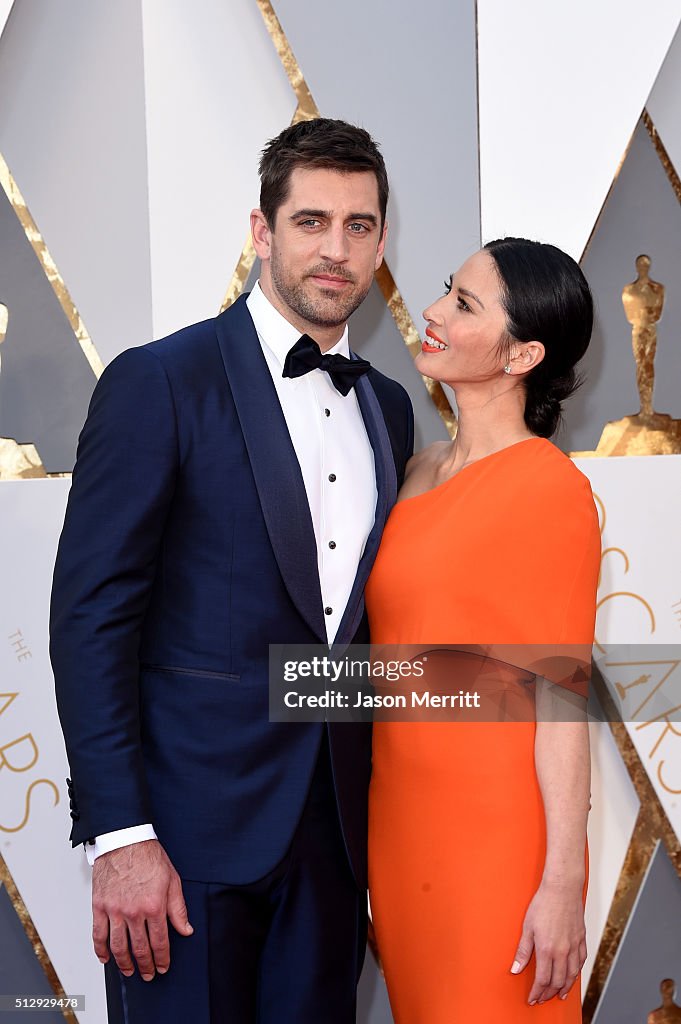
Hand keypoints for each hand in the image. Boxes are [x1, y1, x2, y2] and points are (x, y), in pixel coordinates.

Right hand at [92, 839, 192, 980]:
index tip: (163, 967)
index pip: (160, 942)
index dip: (162, 958)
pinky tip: (106, 959)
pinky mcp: (99, 906)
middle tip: (148, 974)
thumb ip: (178, 909)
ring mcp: (115, 910)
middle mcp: (134, 912)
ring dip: (125, 964)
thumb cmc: (149, 857)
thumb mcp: (172, 880)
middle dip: (146, 965)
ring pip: (119, 947)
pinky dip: (101, 950)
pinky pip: (98, 935)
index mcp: (154, 906)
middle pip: (139, 948)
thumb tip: (186, 930)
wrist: (125, 840)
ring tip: (130, 971)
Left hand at [510, 880, 586, 1004]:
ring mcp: (574, 946)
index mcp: (547, 949)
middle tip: (542, 998)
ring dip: (564, 988)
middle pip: (557, 981)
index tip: (532, 998)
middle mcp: (562, 951)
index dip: (537, 992)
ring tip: (558, 995)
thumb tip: (515, 969)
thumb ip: (523, 951)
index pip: (542, 980)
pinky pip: (581, 962)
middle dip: (549, 993)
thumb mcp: (527, 927)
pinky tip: (572, 976)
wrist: (562, 888)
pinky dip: (576, 973)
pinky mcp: (581, 939)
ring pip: (571, 975)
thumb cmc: (543, 904)